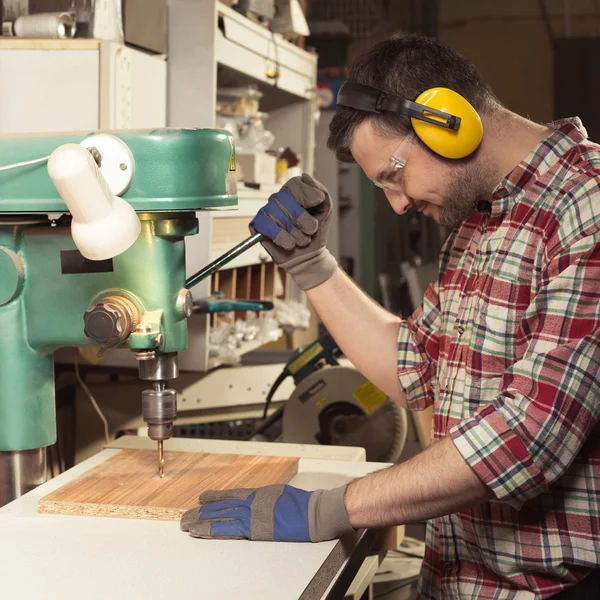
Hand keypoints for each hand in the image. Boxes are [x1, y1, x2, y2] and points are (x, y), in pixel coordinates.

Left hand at [180, 483, 352, 541]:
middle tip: (185, 516)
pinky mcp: (254, 530)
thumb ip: (264, 498)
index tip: (201, 499)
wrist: (313, 513)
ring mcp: (252, 515)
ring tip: (186, 525)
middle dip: (201, 512)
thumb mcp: (279, 494)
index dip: (214, 497)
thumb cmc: (301, 505)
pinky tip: (200, 532)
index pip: (230, 495)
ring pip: (220, 517)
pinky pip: (227, 530)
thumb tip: (255, 502)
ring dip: (201, 521)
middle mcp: (251, 502)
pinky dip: (212, 530)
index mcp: (258, 493)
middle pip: (221, 506)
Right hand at [249, 173, 337, 290]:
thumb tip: (304, 176)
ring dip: (295, 232)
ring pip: (277, 215)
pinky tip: (291, 245)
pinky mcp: (258, 225)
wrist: (309, 255)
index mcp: (293, 192)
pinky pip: (266, 226)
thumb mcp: (325, 209)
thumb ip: (320, 191)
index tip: (318, 203)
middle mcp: (278, 199)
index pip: (294, 184)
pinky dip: (282, 237)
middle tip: (311, 230)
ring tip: (303, 241)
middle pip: (286, 199)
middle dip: (303, 218)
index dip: (307, 194)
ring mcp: (266, 211)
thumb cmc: (316, 231)